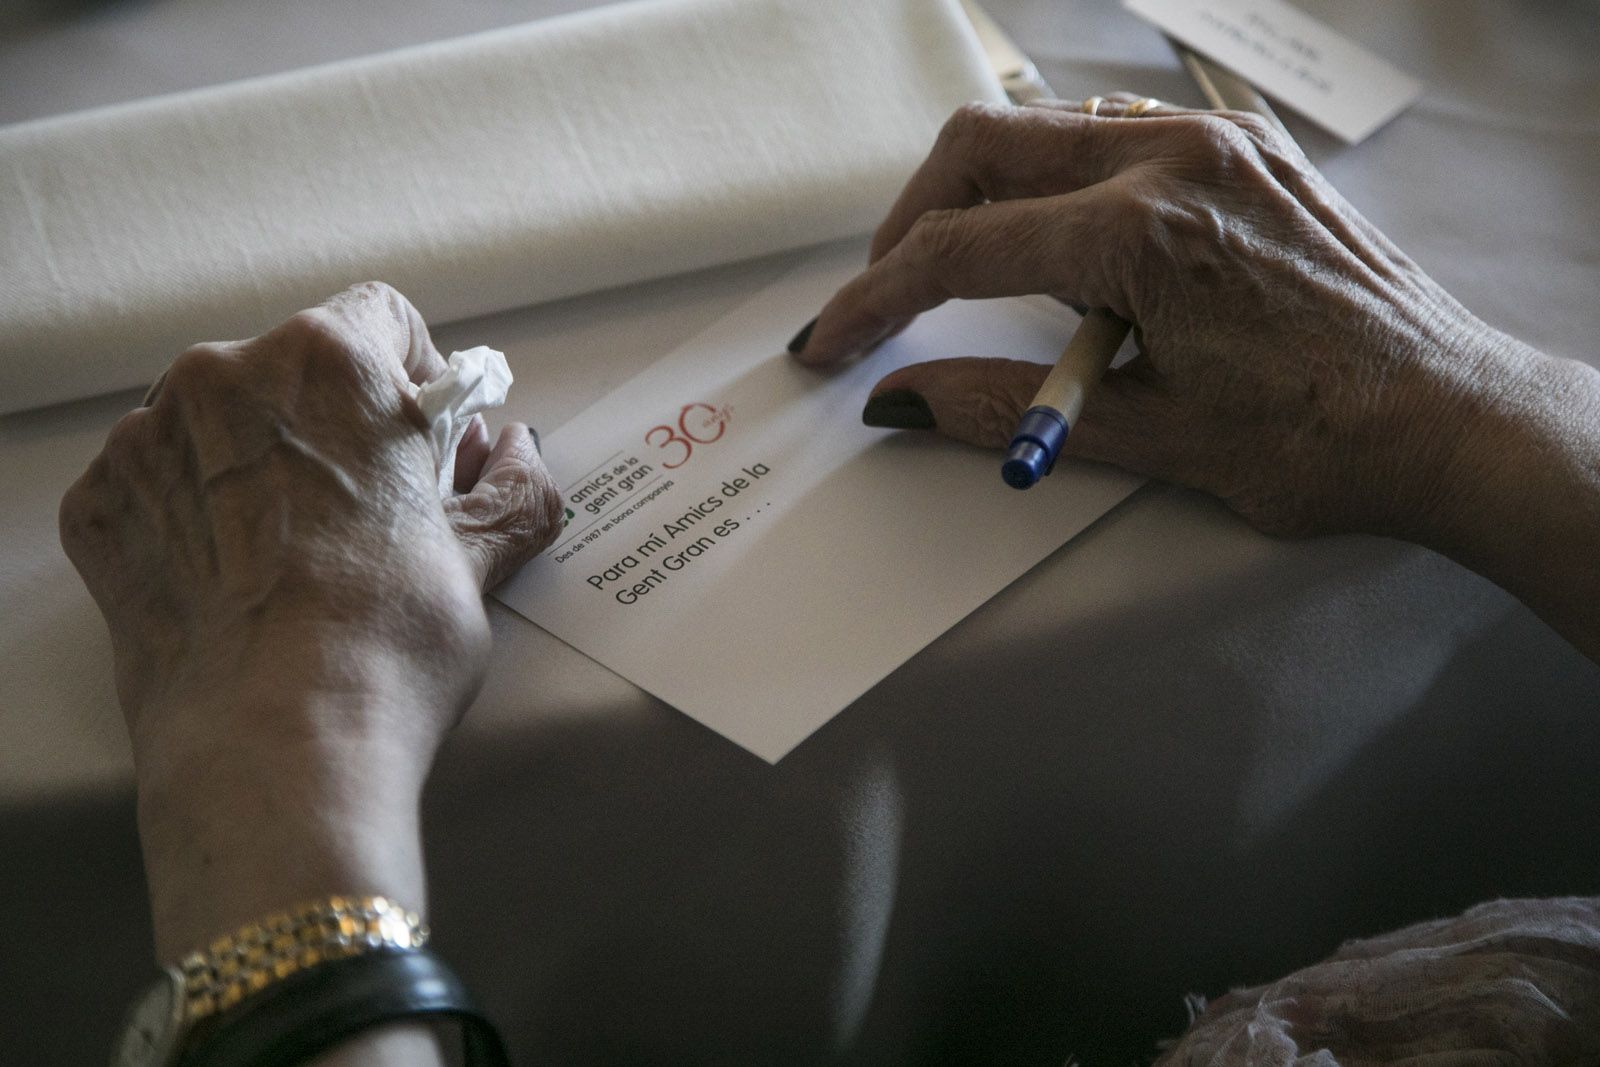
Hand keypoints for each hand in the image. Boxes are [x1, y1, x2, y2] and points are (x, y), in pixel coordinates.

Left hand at [59, 282, 561, 958]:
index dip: (417, 379)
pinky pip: (158, 481)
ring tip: (299, 554)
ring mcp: (147, 439)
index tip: (427, 445)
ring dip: (261, 462)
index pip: (383, 318)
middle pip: (295, 366)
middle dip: (338, 422)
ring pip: (221, 420)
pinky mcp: (99, 506)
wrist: (277, 749)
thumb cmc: (387, 644)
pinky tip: (237, 580)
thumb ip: (512, 486)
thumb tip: (519, 453)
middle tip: (372, 508)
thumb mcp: (481, 558)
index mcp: (331, 363)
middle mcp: (225, 376)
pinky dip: (195, 513)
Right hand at [794, 100, 1535, 538]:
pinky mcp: (1241, 149)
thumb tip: (902, 402)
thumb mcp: (1148, 434)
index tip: (832, 340)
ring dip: (982, 195)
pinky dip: (1056, 178)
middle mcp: (1175, 160)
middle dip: (910, 224)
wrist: (1451, 420)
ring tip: (972, 283)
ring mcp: (1214, 142)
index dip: (874, 300)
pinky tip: (1061, 245)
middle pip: (982, 145)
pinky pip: (1111, 128)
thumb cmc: (1323, 440)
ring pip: (1044, 124)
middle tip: (885, 299)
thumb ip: (1006, 407)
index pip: (959, 251)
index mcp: (1146, 235)